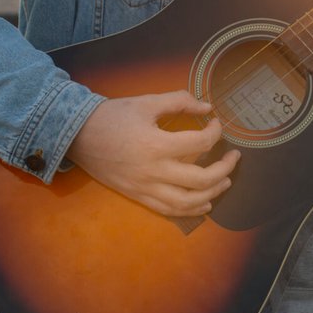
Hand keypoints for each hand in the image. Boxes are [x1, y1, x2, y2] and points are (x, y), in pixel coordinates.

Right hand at [66, 91, 240, 216]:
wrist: (78, 136)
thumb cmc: (112, 116)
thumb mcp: (146, 102)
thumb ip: (179, 102)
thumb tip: (207, 107)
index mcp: (156, 145)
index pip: (200, 142)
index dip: (216, 132)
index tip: (217, 123)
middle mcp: (153, 171)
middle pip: (201, 179)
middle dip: (224, 168)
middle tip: (234, 156)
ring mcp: (145, 188)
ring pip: (188, 202)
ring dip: (213, 193)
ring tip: (225, 181)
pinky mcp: (138, 196)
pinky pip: (169, 210)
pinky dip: (190, 210)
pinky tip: (204, 203)